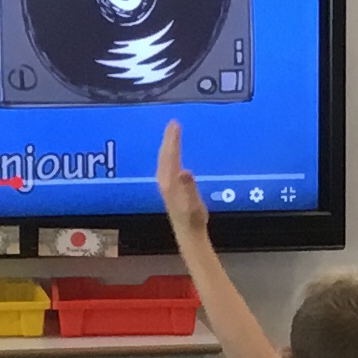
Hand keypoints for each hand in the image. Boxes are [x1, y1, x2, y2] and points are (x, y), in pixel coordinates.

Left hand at [156, 122, 208, 238]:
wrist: (188, 233)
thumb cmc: (193, 219)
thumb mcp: (193, 203)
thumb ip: (189, 187)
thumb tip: (185, 171)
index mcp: (170, 181)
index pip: (171, 155)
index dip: (173, 139)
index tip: (175, 124)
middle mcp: (165, 181)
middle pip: (165, 155)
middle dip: (169, 139)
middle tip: (173, 124)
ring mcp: (166, 185)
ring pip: (164, 160)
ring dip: (168, 146)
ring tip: (172, 135)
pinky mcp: (169, 189)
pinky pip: (167, 166)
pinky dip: (169, 156)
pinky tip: (172, 157)